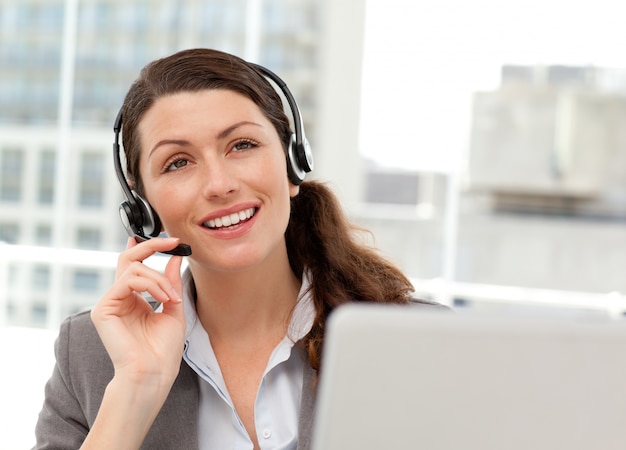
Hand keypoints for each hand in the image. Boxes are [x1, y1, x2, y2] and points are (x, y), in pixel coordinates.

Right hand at [91, 237, 185, 386]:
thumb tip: (175, 257)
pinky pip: (128, 281)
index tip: (171, 241)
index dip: (147, 248)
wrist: (154, 373)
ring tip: (171, 297)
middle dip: (151, 246)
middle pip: (128, 258)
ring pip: (132, 269)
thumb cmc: (163, 349)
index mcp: (134, 299)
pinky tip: (163, 299)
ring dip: (158, 279)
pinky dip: (151, 285)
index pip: (134, 265)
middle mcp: (119, 298)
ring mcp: (109, 303)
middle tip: (172, 243)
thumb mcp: (173, 308)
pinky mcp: (103, 309)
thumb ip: (171, 282)